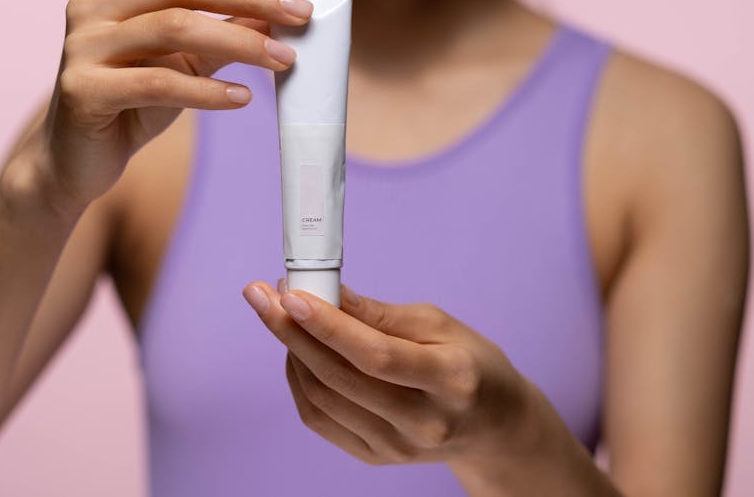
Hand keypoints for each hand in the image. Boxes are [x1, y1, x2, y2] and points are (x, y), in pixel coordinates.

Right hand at [5, 0, 313, 217]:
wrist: (76, 159)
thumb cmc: (135, 101)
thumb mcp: (187, 59)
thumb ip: (225, 28)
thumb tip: (280, 8)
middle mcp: (93, 2)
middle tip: (302, 13)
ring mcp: (82, 43)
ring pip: (173, 26)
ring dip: (239, 40)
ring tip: (284, 59)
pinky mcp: (82, 88)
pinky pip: (157, 82)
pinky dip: (207, 90)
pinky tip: (242, 98)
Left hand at [241, 281, 530, 471]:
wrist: (491, 424)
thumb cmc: (468, 362)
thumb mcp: (440, 323)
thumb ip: (381, 314)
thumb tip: (328, 294)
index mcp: (451, 380)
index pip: (376, 355)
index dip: (327, 325)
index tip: (289, 295)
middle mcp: (424, 423)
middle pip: (340, 377)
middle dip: (292, 331)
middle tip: (262, 295)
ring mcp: (398, 448)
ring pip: (322, 398)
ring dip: (292, 352)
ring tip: (282, 317)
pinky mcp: (376, 459)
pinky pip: (319, 419)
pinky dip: (299, 381)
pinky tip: (297, 352)